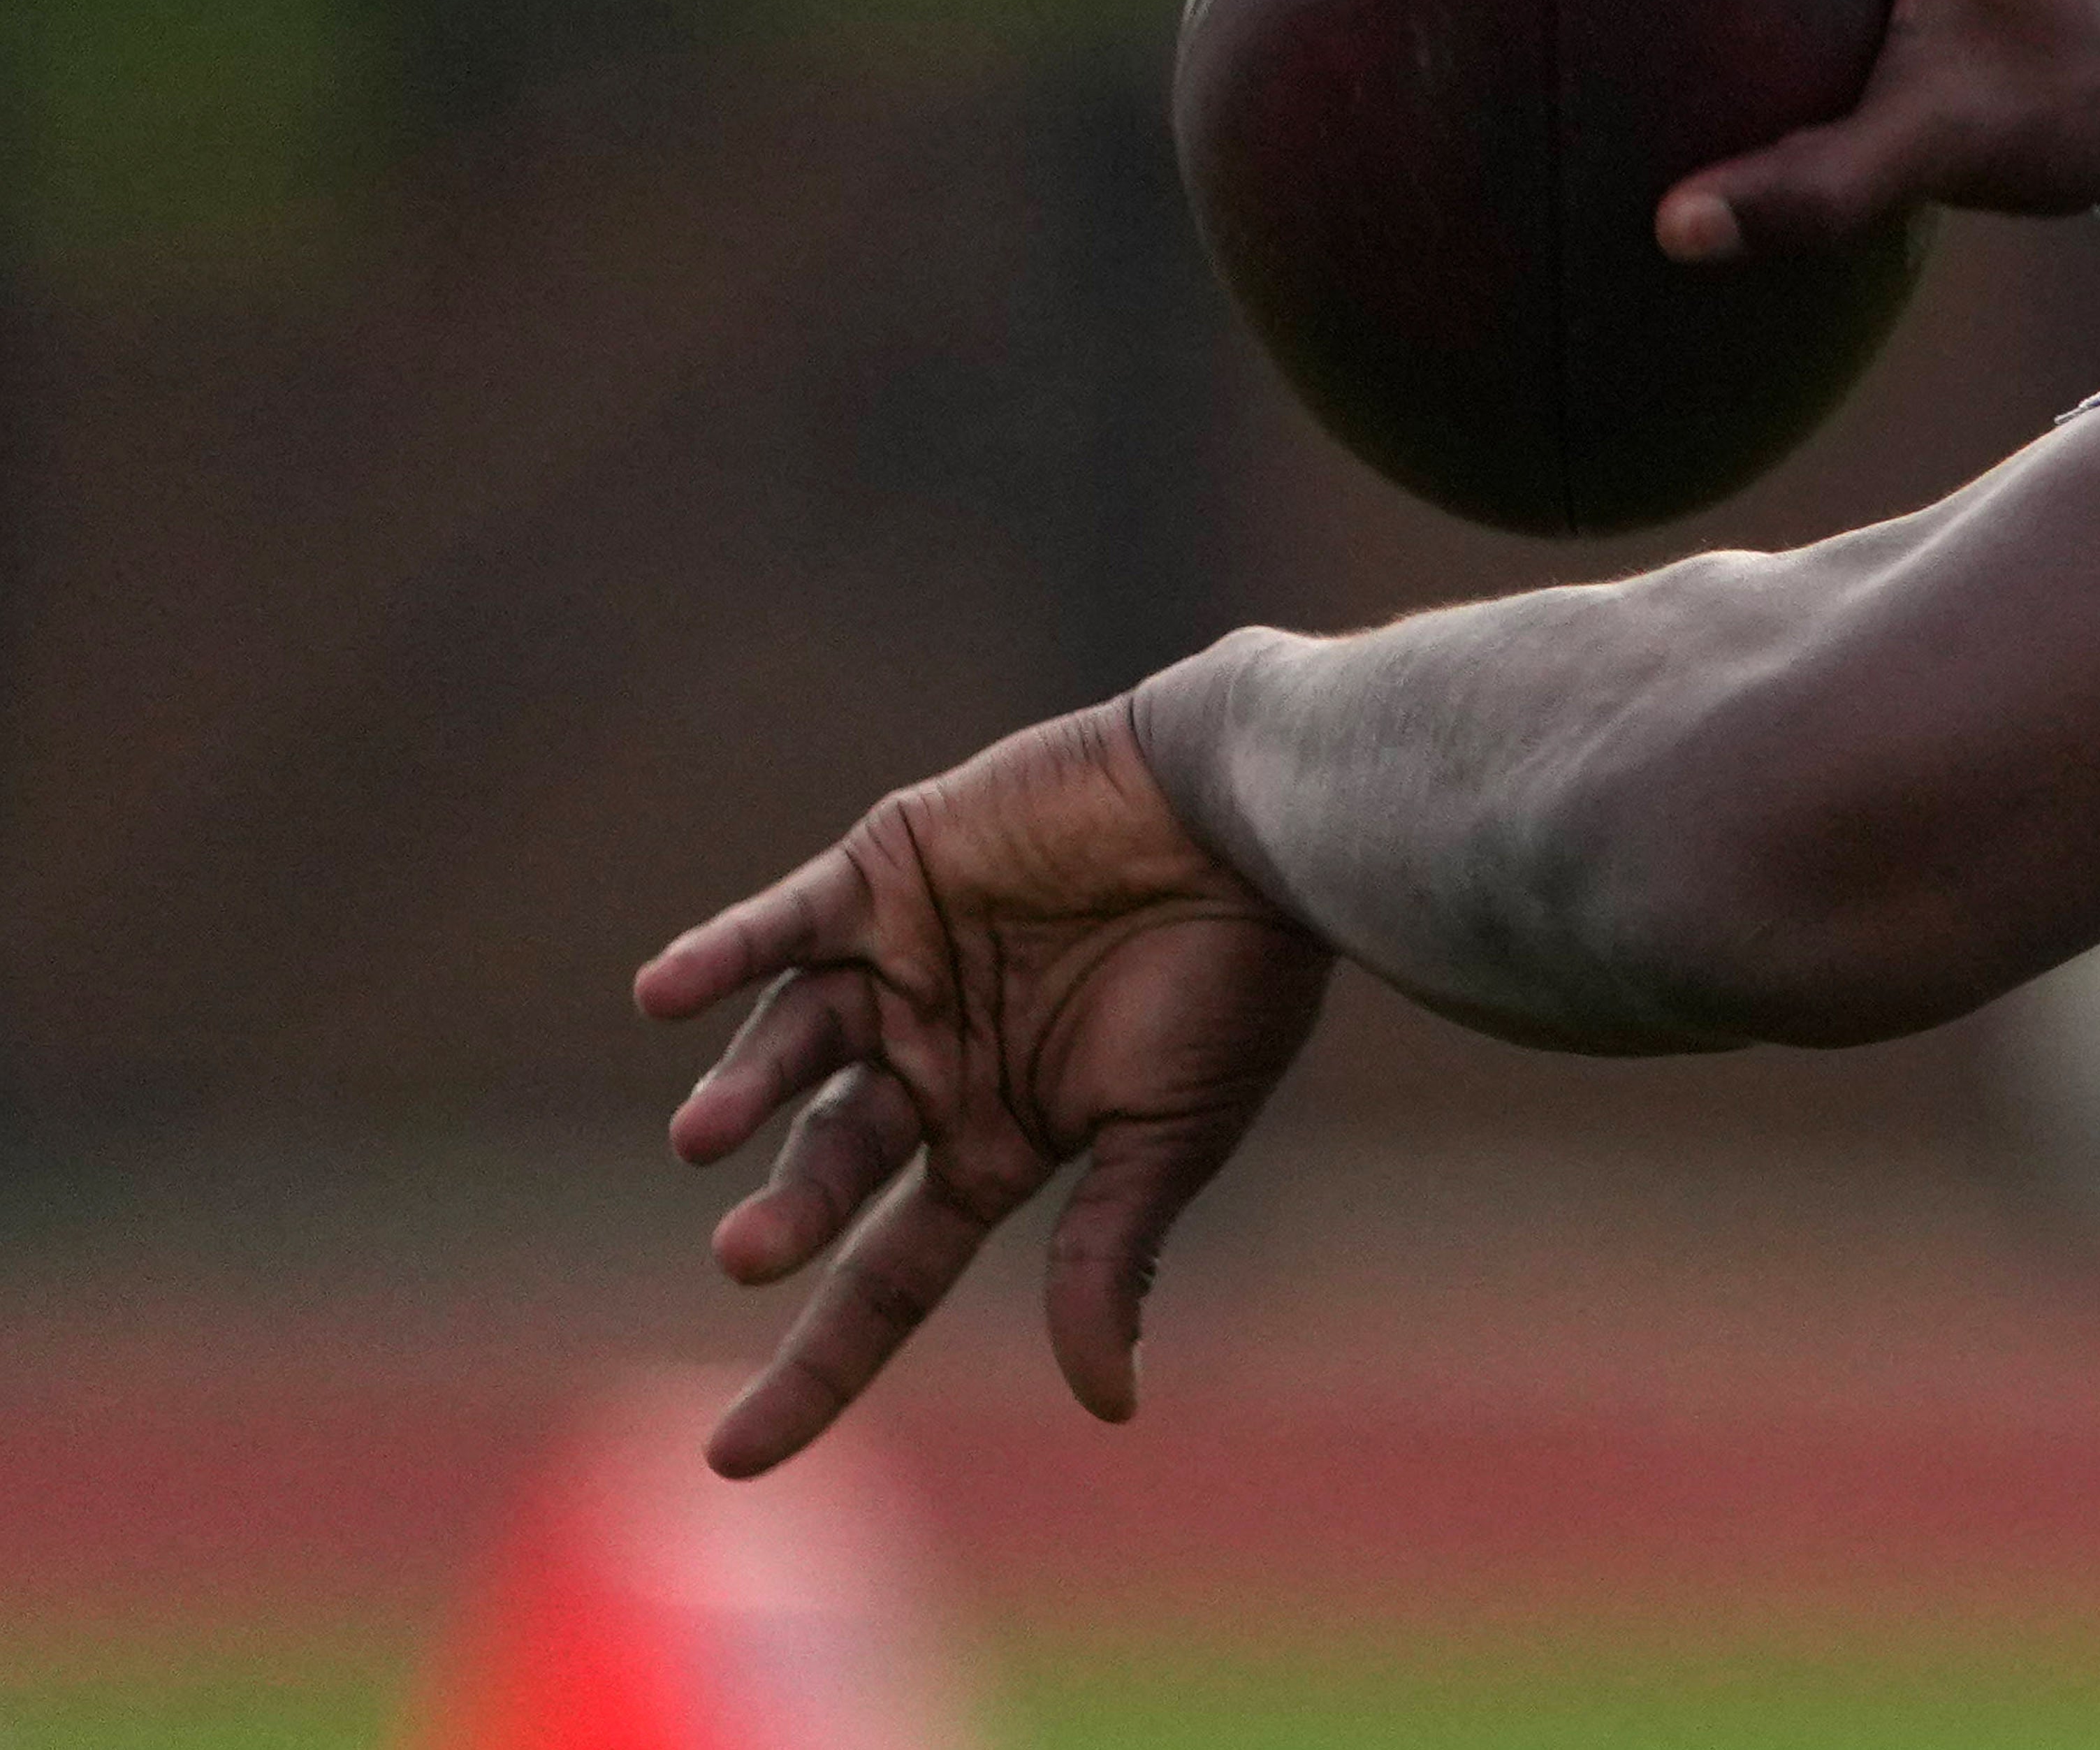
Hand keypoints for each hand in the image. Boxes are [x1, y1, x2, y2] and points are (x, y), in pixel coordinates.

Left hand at [635, 705, 1328, 1475]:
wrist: (1256, 819)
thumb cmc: (1238, 975)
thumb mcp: (1172, 1132)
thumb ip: (1109, 1251)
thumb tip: (1108, 1405)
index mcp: (999, 1140)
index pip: (889, 1277)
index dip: (813, 1366)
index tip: (729, 1458)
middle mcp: (934, 1063)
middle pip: (831, 1164)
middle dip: (787, 1215)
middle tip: (747, 1253)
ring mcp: (903, 967)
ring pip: (791, 1048)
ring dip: (740, 1094)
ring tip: (703, 1137)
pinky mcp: (888, 870)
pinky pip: (782, 923)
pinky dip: (721, 954)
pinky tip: (666, 994)